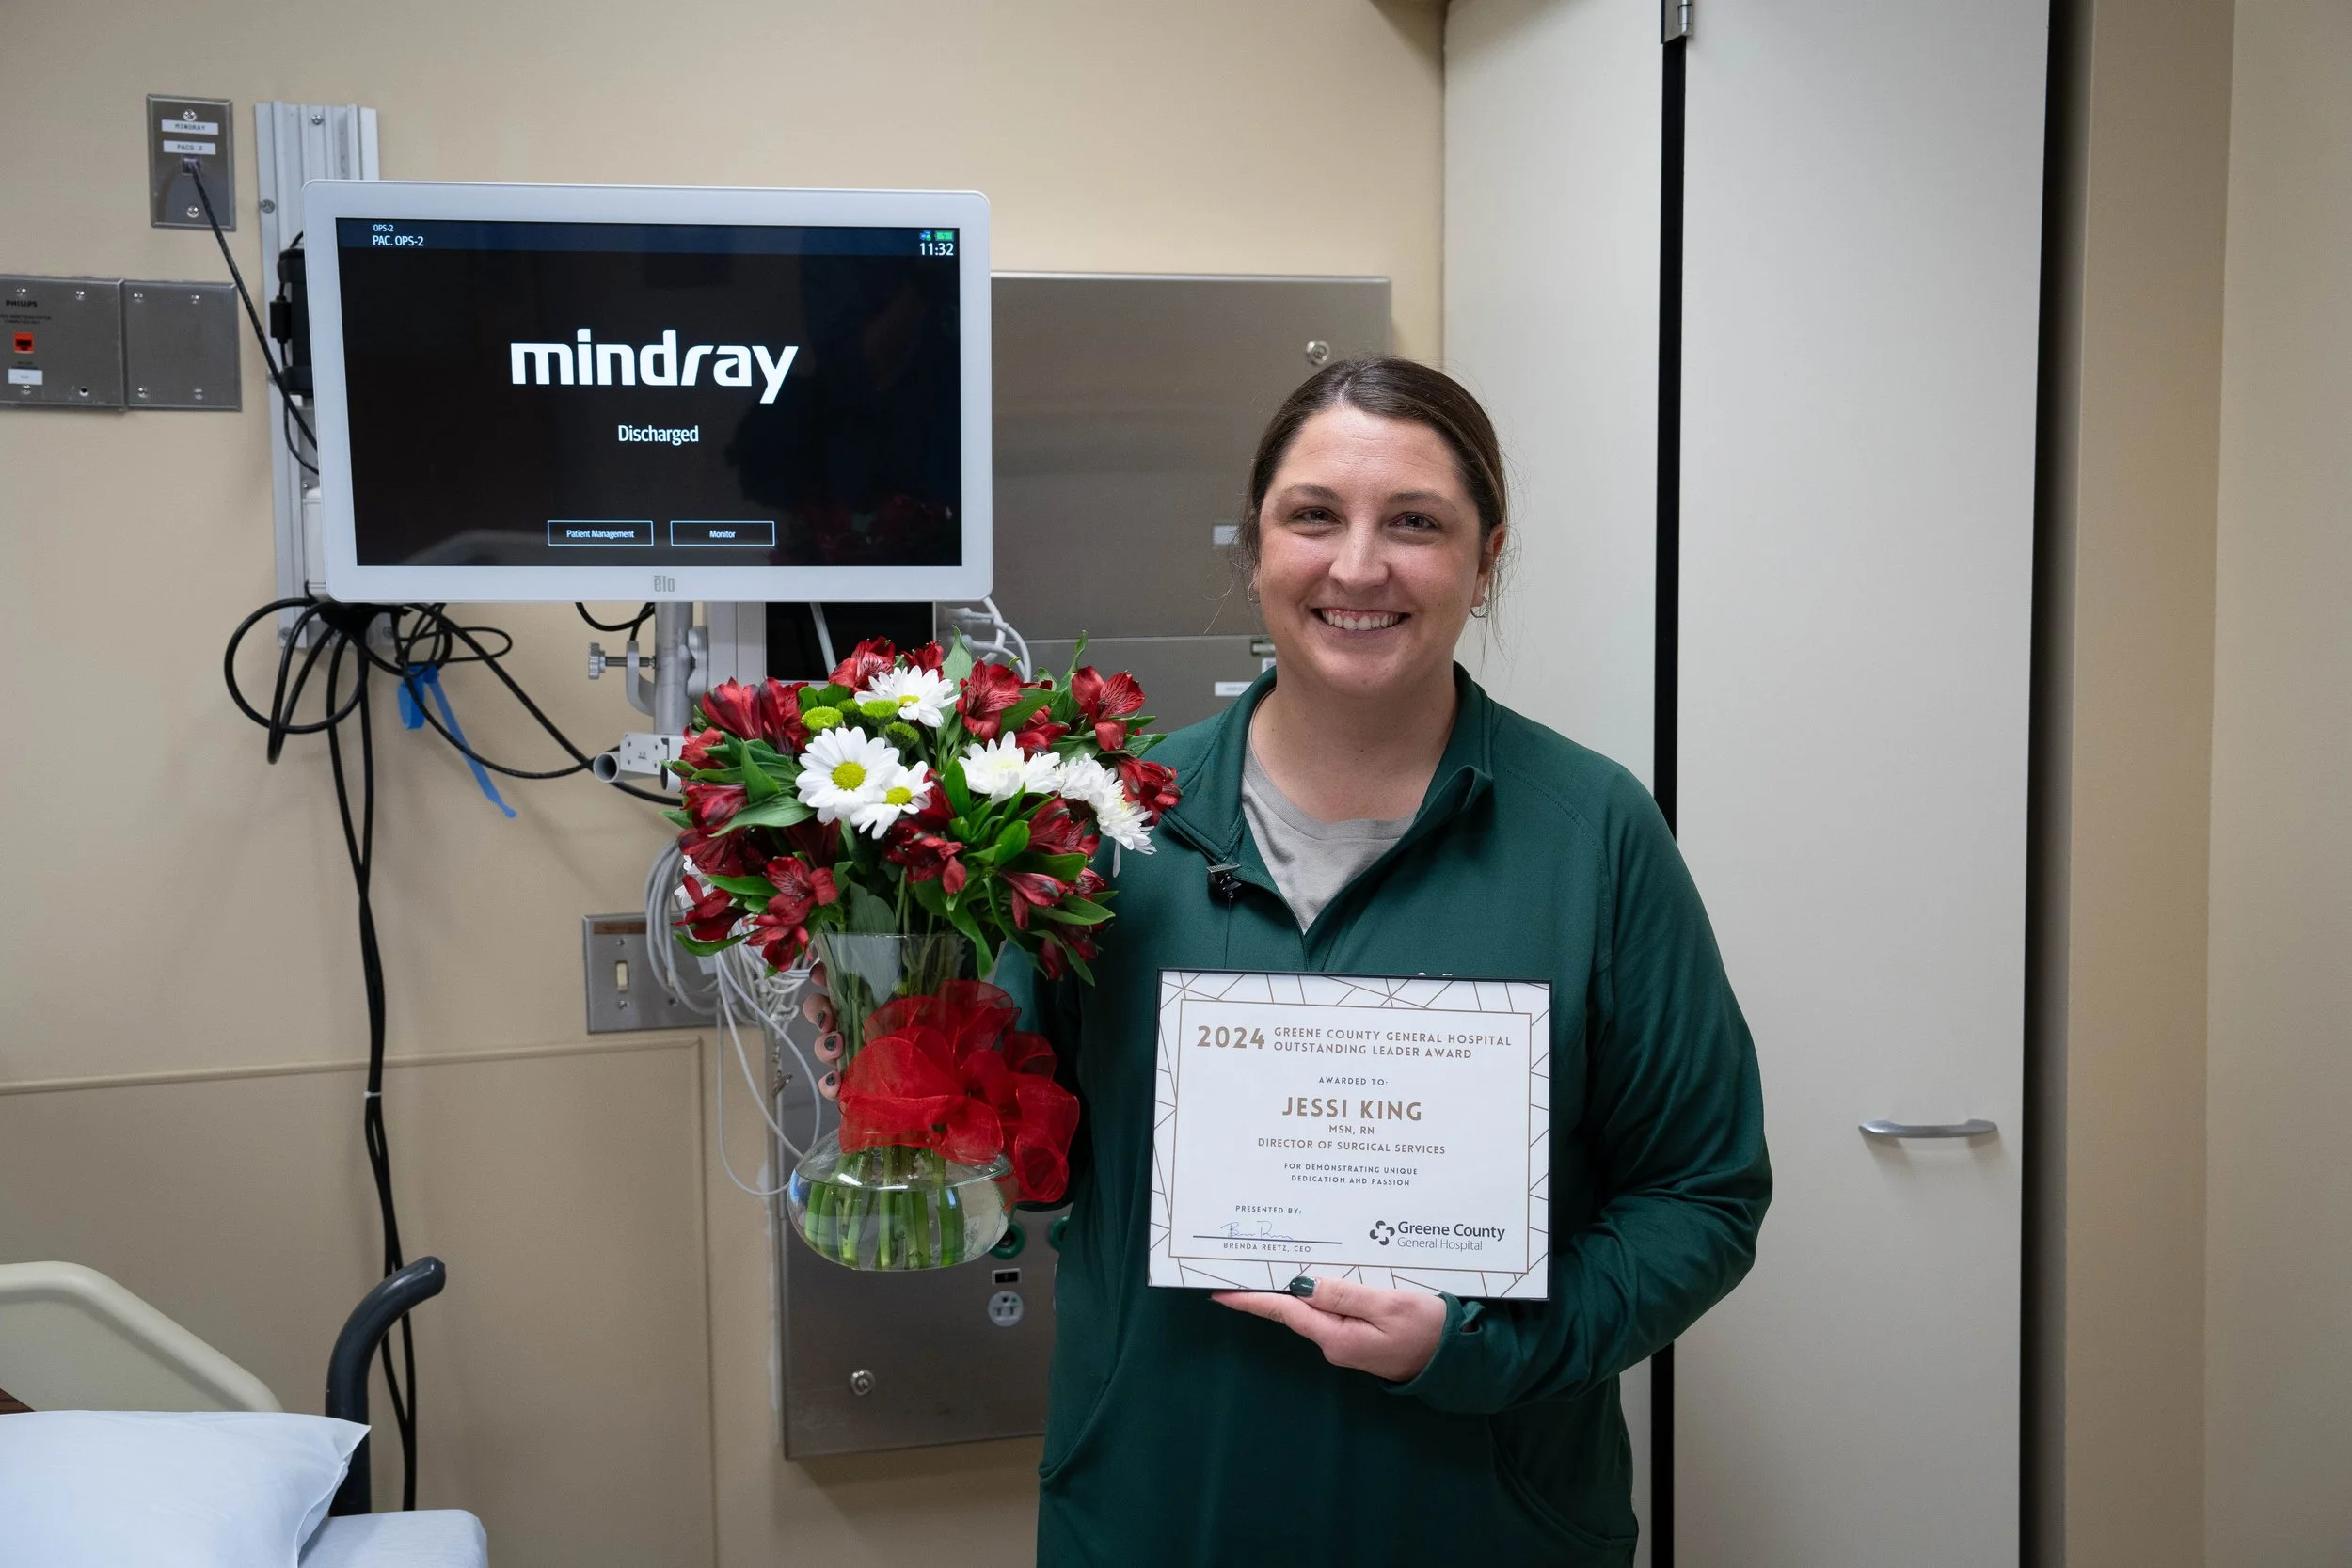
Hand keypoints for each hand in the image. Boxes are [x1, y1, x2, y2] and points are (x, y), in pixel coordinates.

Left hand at [1212, 1276, 1446, 1382]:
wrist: (1456, 1361)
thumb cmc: (1428, 1330)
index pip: (1285, 1311)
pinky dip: (1319, 1292)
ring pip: (1313, 1308)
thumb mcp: (1387, 1305)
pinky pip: (1332, 1310)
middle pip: (1294, 1309)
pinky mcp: (1360, 1337)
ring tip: (1270, 1263)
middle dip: (1267, 1289)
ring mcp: (1347, 1341)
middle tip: (1240, 1265)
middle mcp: (1335, 1343)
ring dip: (1293, 1288)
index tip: (1221, 1292)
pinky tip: (1314, 1277)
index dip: (1252, 1300)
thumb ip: (1343, 1294)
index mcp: (1337, 1337)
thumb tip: (1302, 1286)